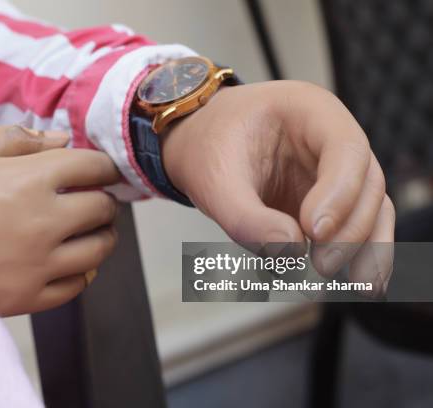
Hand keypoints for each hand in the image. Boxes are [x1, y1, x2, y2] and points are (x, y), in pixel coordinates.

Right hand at [0, 126, 119, 315]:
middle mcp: (45, 222)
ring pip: (99, 249)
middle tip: (95, 196)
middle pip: (103, 208)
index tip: (101, 168)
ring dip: (103, 234)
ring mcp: (40, 264)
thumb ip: (16, 138)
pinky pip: (77, 285)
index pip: (93, 167)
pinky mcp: (29, 296)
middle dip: (104, 198)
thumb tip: (61, 140)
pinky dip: (84, 271)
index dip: (104, 164)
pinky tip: (74, 261)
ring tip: (91, 228)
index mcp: (30, 180)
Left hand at [161, 80, 394, 294]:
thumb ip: (245, 218)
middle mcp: (330, 138)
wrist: (199, 145)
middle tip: (321, 266)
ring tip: (359, 287)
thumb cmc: (207, 148)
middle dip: (350, 229)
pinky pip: (357, 225)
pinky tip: (361, 284)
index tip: (314, 231)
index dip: (340, 192)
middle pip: (366, 182)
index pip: (345, 148)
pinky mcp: (328, 199)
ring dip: (368, 249)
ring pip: (372, 207)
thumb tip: (290, 256)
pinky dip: (362, 255)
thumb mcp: (213, 180)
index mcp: (308, 110)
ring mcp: (333, 170)